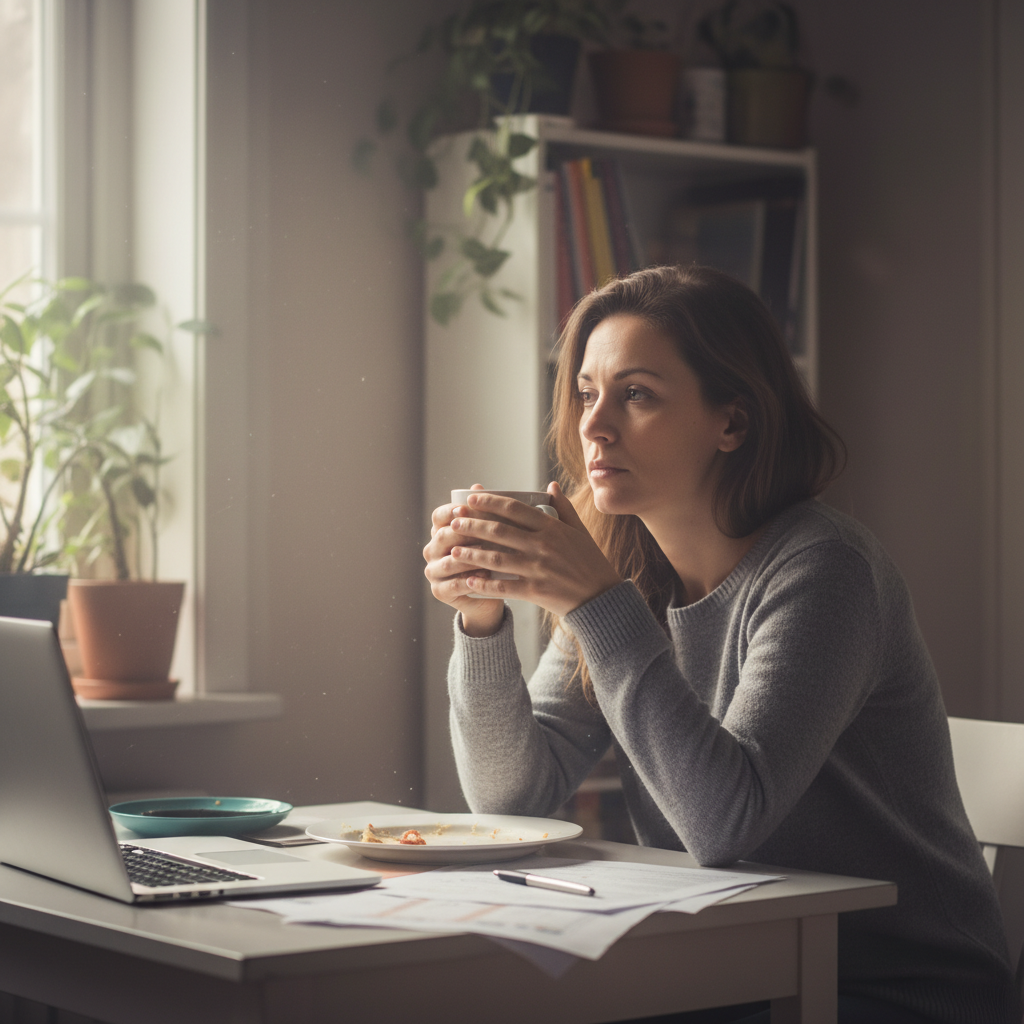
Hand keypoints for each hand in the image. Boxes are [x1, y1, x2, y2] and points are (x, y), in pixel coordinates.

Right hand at [423, 484, 505, 635]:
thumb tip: (478, 486)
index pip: (438, 516)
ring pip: (449, 561)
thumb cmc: (492, 556)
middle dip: (465, 532)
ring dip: (471, 556)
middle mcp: (432, 550)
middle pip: (443, 536)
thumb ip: (483, 511)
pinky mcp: (439, 591)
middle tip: (486, 530)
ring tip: (491, 553)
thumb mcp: (491, 533)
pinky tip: (487, 575)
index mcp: (440, 531)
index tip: (468, 508)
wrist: (492, 591)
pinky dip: (471, 579)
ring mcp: (433, 571)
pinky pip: (454, 584)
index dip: (452, 511)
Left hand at [442, 482, 621, 617]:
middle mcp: (543, 545)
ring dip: (471, 553)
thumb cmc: (590, 562)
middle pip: (499, 531)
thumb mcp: (580, 531)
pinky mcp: (536, 591)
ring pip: (497, 558)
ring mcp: (538, 569)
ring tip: (453, 550)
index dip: (490, 502)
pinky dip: (484, 584)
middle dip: (472, 524)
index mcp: (552, 527)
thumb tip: (551, 485)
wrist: (602, 597)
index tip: (471, 498)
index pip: (514, 509)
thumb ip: (563, 507)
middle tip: (454, 521)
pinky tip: (468, 580)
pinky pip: (504, 587)